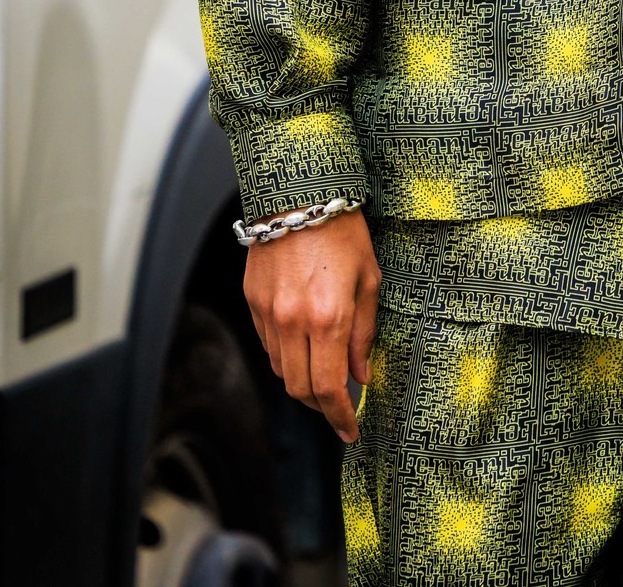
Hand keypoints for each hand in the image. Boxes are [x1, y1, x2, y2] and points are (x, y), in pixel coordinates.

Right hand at [244, 209, 379, 441]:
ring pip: (281, 370)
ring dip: (303, 380)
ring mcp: (267, 312)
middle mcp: (292, 321)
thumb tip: (362, 375)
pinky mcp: (252, 300)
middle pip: (299, 389)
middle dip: (321, 406)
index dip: (340, 417)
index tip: (351, 430)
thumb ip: (364, 331)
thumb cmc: (343, 230)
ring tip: (325, 373)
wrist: (299, 192)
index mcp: (327, 317)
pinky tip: (304, 345)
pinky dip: (286, 355)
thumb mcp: (369, 278)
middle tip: (340, 408)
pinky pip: (267, 344)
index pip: (328, 388)